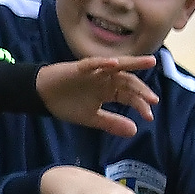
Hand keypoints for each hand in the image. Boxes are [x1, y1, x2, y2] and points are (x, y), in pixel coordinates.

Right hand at [36, 54, 160, 139]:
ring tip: (149, 62)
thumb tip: (134, 131)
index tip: (149, 116)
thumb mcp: (91, 117)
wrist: (42, 96)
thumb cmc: (66, 104)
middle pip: (128, 81)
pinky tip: (114, 64)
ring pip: (118, 66)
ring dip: (133, 63)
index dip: (140, 105)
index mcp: (109, 91)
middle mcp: (106, 79)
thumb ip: (111, 123)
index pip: (129, 96)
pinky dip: (103, 63)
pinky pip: (93, 63)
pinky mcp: (80, 67)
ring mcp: (95, 71)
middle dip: (141, 90)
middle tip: (153, 100)